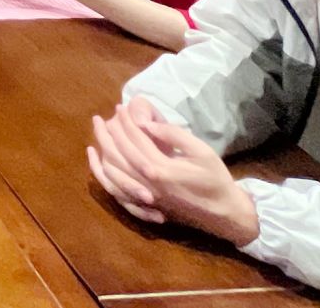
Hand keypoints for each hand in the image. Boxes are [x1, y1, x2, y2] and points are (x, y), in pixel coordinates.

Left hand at [88, 99, 258, 245]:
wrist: (223, 212)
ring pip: (112, 170)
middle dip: (107, 132)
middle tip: (100, 117)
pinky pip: (114, 188)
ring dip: (102, 148)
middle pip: (119, 153)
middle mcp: (147, 182)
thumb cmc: (215, 179)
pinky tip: (96, 159)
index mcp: (161, 168)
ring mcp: (143, 195)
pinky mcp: (143, 204)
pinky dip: (102, 173)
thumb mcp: (202, 151)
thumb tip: (146, 124)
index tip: (120, 107)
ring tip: (98, 132)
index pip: (135, 139)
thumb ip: (174, 135)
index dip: (126, 121)